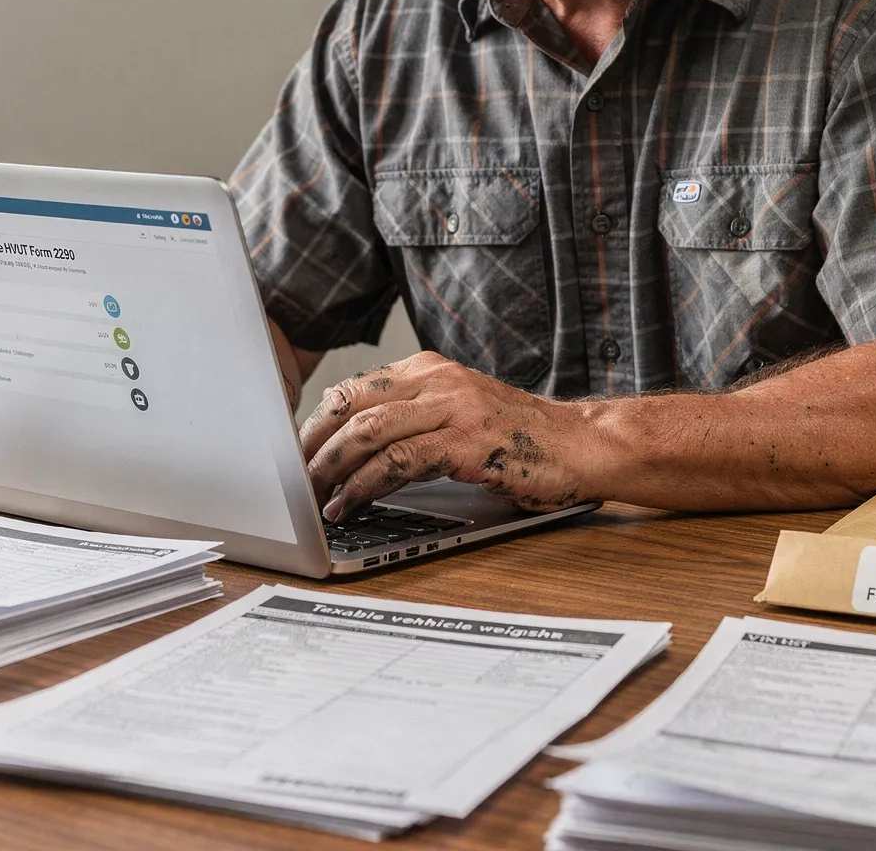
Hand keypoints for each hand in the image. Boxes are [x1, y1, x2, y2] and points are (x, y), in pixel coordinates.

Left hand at [299, 351, 598, 520]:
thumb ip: (413, 422)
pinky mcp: (468, 442)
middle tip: (292, 480)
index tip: (295, 455)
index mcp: (429, 370)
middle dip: (312, 445)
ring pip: (368, 430)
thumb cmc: (521, 440)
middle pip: (351, 404)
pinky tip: (349, 504)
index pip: (353, 389)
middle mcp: (437, 380)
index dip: (316, 424)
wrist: (583, 445)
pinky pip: (399, 461)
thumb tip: (353, 451)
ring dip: (331, 468)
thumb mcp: (458, 417)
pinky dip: (364, 486)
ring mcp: (454, 407)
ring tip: (312, 498)